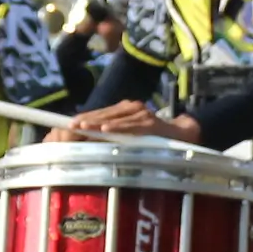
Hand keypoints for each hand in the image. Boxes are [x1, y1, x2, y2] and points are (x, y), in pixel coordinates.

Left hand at [57, 100, 197, 143]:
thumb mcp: (132, 135)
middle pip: (104, 113)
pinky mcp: (150, 122)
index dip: (85, 117)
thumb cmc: (154, 138)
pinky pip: (130, 125)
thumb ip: (115, 136)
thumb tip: (90, 143)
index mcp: (125, 110)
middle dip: (87, 119)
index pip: (101, 112)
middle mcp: (132, 108)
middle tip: (71, 126)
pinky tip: (106, 129)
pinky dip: (118, 127)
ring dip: (98, 122)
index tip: (69, 124)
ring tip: (83, 127)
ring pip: (115, 118)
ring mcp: (141, 114)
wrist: (183, 135)